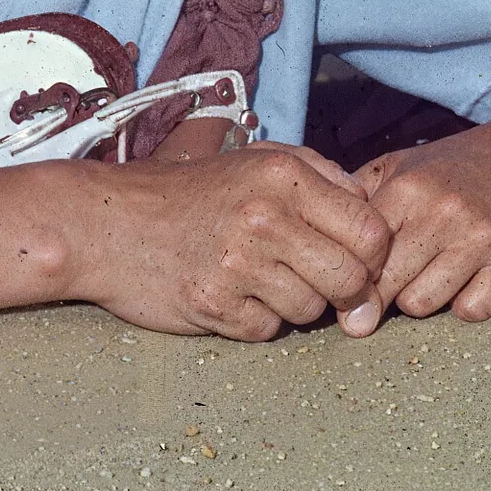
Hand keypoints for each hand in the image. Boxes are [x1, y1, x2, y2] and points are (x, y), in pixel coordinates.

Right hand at [50, 144, 391, 342]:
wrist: (115, 224)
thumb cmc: (200, 192)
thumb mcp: (265, 160)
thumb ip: (326, 180)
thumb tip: (373, 222)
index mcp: (287, 176)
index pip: (371, 232)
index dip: (375, 255)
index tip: (362, 262)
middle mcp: (266, 218)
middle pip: (350, 278)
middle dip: (347, 290)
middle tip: (327, 284)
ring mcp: (238, 265)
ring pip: (311, 310)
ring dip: (299, 304)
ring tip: (268, 280)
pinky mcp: (213, 306)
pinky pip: (268, 330)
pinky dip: (260, 321)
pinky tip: (239, 296)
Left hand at [344, 127, 490, 332]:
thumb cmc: (459, 171)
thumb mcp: (405, 166)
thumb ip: (357, 196)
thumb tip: (308, 233)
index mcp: (410, 188)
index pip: (358, 254)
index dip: (349, 276)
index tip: (347, 286)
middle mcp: (444, 212)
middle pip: (386, 288)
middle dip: (381, 297)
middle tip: (386, 293)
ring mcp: (481, 238)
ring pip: (422, 305)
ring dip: (422, 300)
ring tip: (431, 276)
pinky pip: (470, 311)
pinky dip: (465, 304)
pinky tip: (468, 281)